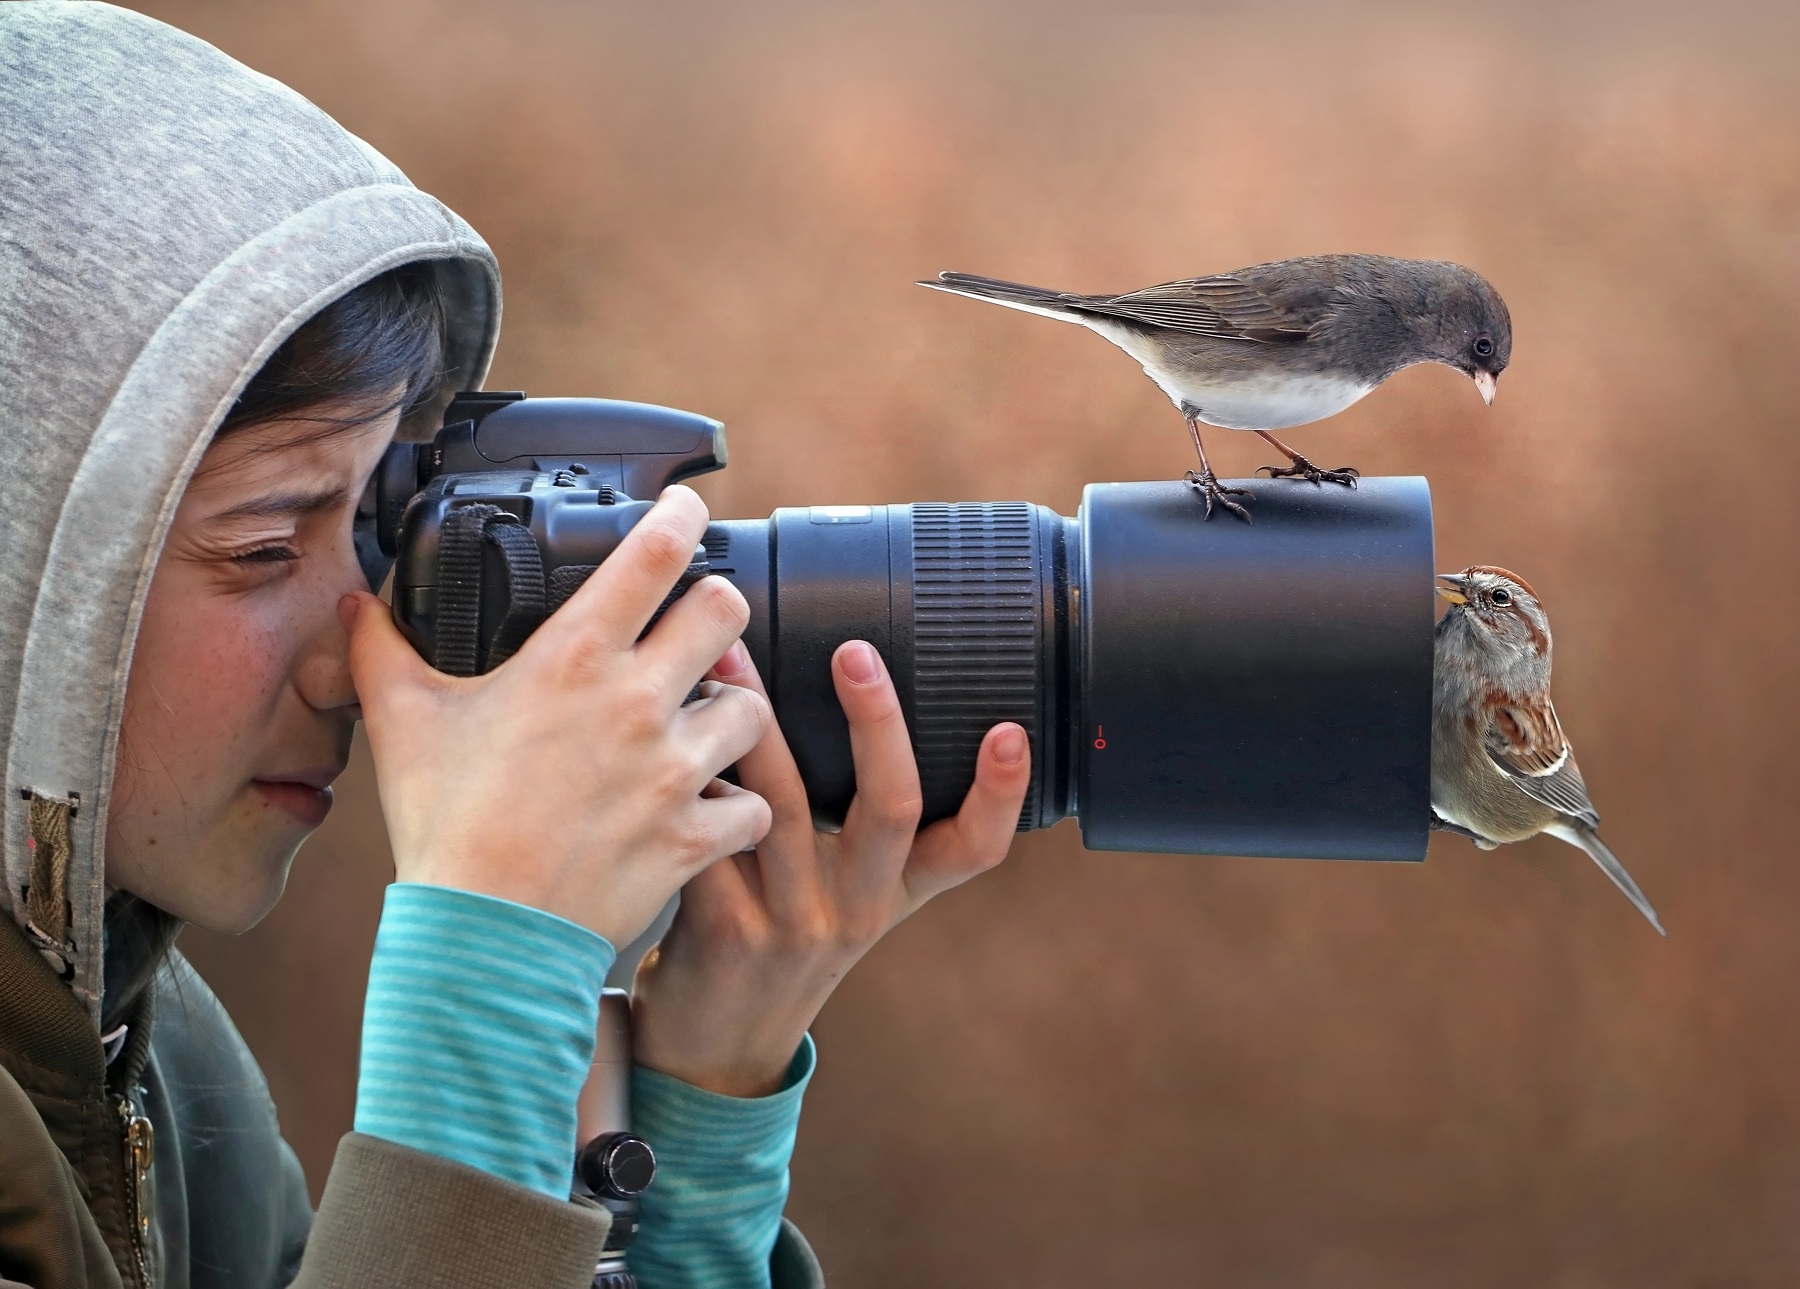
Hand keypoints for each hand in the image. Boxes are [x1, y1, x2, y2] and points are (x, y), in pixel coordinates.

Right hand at [342, 485, 773, 947]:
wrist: (481, 937)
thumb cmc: (445, 827)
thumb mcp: (403, 724)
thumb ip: (381, 652)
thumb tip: (353, 607)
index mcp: (573, 658)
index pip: (654, 553)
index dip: (682, 515)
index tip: (689, 506)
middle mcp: (636, 702)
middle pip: (726, 612)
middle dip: (719, 610)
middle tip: (701, 624)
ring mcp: (673, 770)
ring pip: (753, 710)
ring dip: (734, 711)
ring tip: (708, 723)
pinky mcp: (694, 833)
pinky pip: (754, 805)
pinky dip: (741, 806)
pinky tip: (715, 807)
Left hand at [630, 638, 1030, 1096]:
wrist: (712, 1050)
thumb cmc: (776, 943)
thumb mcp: (841, 896)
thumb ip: (852, 824)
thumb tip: (846, 689)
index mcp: (895, 892)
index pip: (974, 848)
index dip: (1001, 794)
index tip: (1010, 731)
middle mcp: (857, 908)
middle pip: (891, 809)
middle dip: (878, 723)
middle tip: (857, 653)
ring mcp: (795, 924)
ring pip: (784, 808)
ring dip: (757, 723)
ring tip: (733, 657)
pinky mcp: (727, 933)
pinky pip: (712, 840)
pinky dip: (694, 783)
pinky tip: (669, 733)